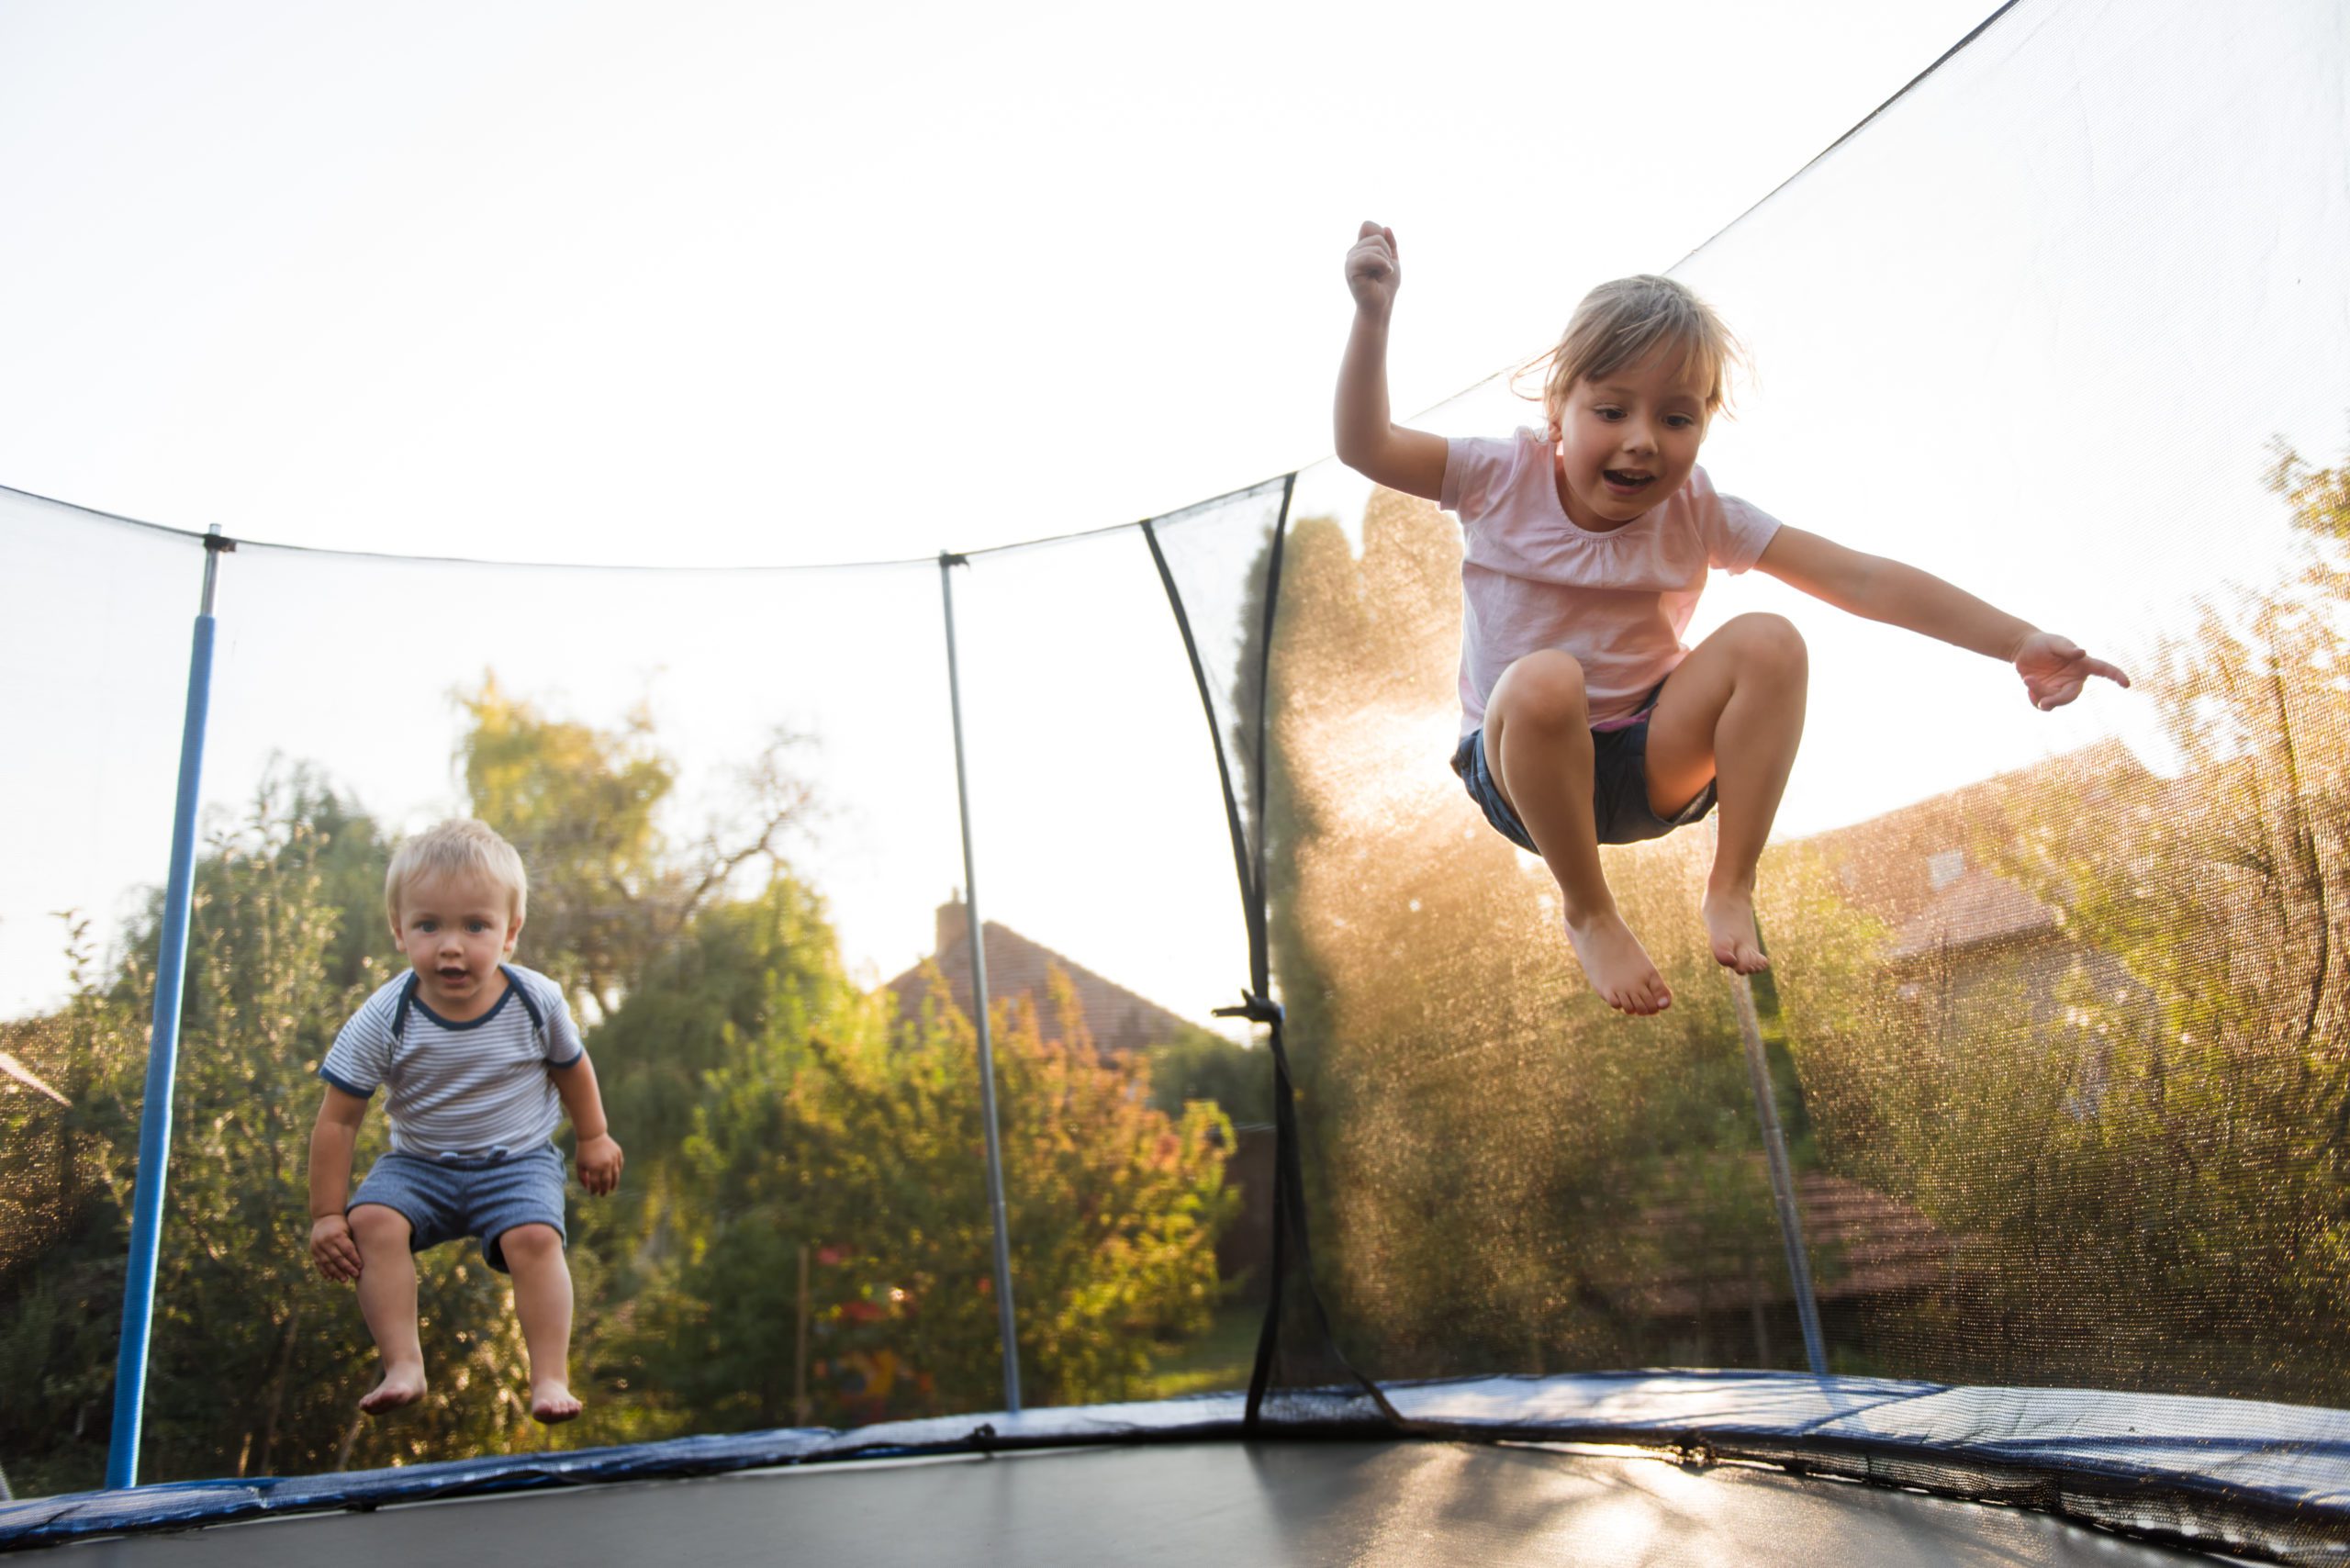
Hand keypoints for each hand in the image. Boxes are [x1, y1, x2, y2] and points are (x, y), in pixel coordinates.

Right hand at [310, 1213, 361, 1282]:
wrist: (325, 1217)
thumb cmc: (343, 1224)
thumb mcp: (349, 1228)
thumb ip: (353, 1241)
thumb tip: (367, 1256)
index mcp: (337, 1235)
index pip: (347, 1249)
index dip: (354, 1259)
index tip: (361, 1267)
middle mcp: (326, 1241)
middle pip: (337, 1258)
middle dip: (347, 1268)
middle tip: (355, 1275)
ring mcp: (318, 1246)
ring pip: (327, 1263)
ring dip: (336, 1273)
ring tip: (345, 1280)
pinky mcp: (313, 1251)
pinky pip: (318, 1263)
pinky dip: (324, 1272)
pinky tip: (331, 1279)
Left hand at [576, 1133, 623, 1195]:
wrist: (592, 1134)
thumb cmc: (583, 1151)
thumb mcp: (579, 1164)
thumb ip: (581, 1177)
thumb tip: (588, 1188)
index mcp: (594, 1168)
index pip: (595, 1184)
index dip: (594, 1190)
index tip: (592, 1193)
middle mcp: (605, 1164)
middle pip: (606, 1182)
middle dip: (604, 1190)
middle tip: (602, 1195)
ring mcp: (613, 1159)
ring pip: (615, 1175)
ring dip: (613, 1184)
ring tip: (611, 1189)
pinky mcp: (618, 1154)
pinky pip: (619, 1166)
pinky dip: (617, 1172)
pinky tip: (614, 1177)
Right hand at [1345, 221, 1399, 318]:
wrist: (1381, 305)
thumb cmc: (1385, 285)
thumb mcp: (1391, 259)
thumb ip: (1390, 243)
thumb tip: (1385, 228)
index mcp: (1360, 248)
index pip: (1368, 226)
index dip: (1381, 238)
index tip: (1383, 257)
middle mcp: (1353, 252)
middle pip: (1376, 236)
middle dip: (1387, 253)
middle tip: (1383, 270)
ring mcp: (1350, 260)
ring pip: (1376, 245)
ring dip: (1385, 261)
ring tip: (1380, 274)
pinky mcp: (1351, 269)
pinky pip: (1369, 256)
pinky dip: (1382, 265)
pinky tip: (1382, 274)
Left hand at [2014, 631, 2129, 709]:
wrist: (2023, 650)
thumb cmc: (2043, 643)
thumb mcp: (2054, 642)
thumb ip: (2067, 649)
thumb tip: (2082, 653)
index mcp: (2083, 665)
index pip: (2103, 670)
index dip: (2115, 676)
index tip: (2126, 683)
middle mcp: (2075, 679)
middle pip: (2071, 696)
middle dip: (2057, 700)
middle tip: (2043, 703)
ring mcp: (2061, 689)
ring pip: (2055, 701)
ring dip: (2040, 694)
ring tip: (2028, 679)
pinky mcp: (2048, 695)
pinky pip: (2043, 705)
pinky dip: (2034, 700)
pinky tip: (2029, 686)